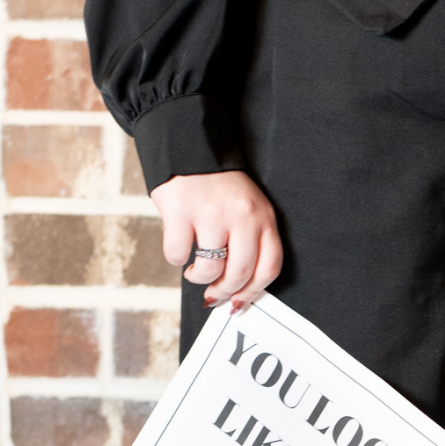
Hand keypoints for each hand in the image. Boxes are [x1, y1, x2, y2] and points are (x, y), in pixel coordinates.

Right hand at [150, 170, 282, 311]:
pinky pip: (177, 254)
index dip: (253, 292)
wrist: (191, 144)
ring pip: (209, 269)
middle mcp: (242, 216)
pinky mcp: (180, 210)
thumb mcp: (248, 207)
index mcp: (263, 217)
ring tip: (195, 271)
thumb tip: (237, 292)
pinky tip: (180, 247)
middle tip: (213, 294)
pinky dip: (176, 258)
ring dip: (199, 278)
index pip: (269, 268)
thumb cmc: (220, 186)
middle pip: (239, 274)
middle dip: (224, 292)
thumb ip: (250, 241)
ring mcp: (211, 213)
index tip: (239, 301)